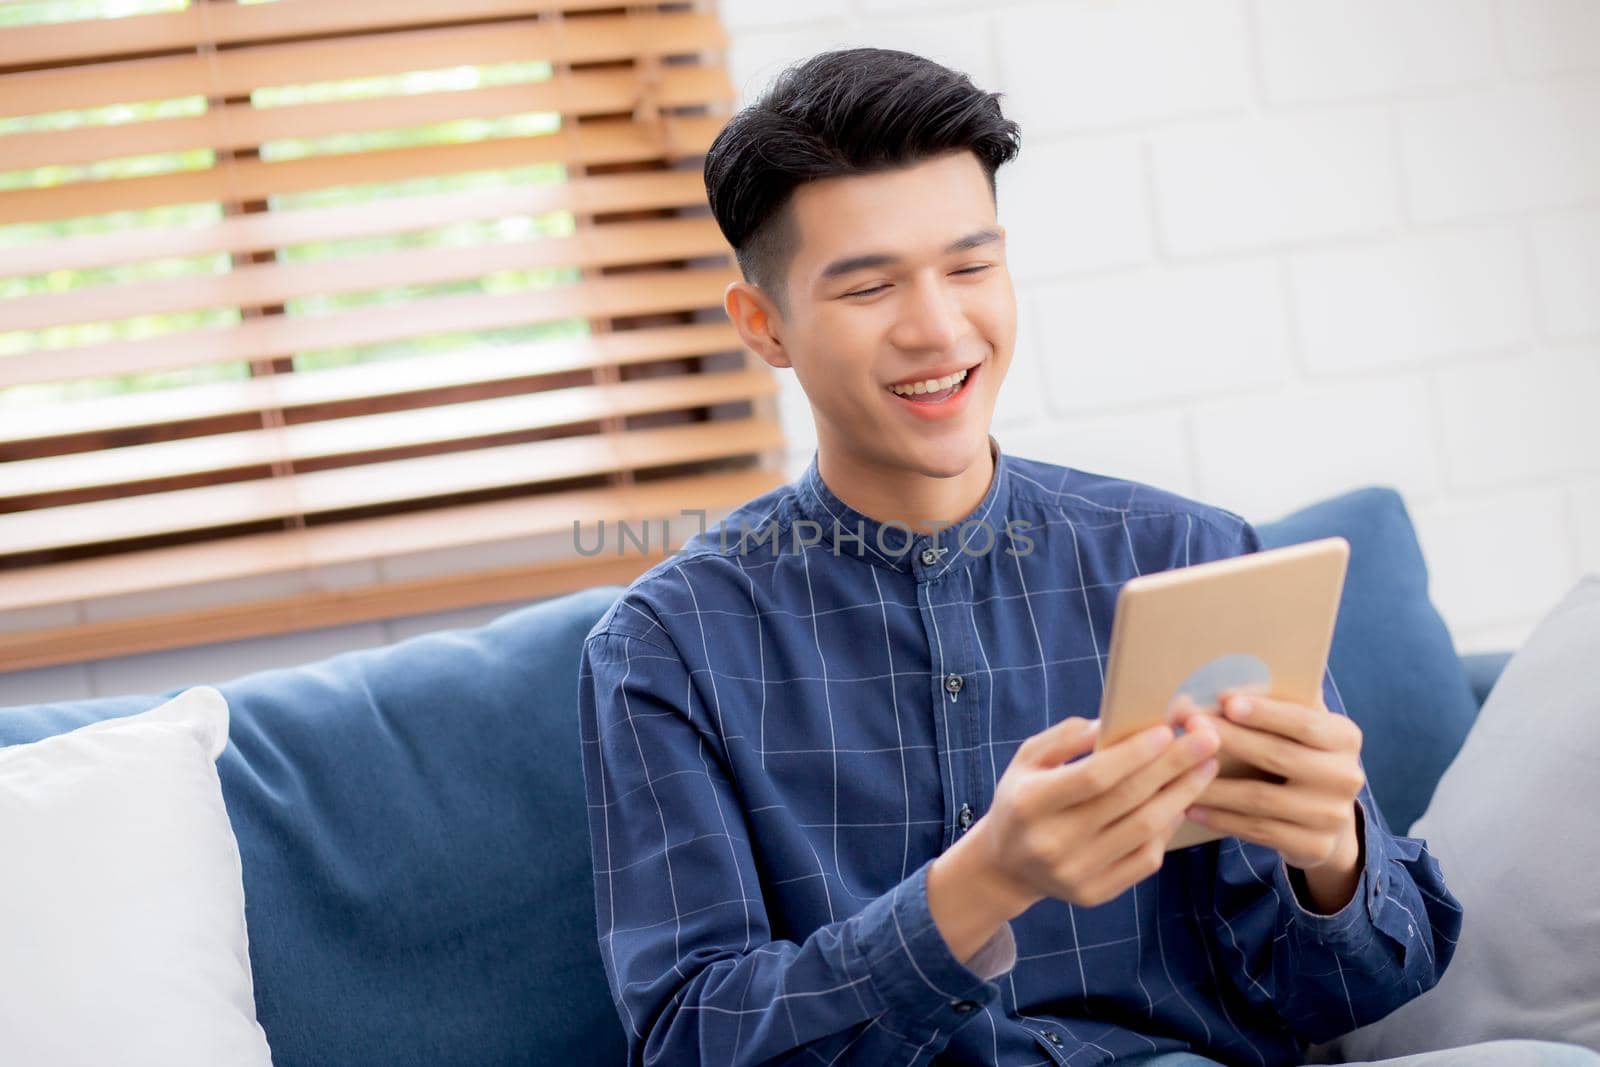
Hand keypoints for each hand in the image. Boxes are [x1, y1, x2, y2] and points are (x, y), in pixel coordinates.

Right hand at [928, 713, 1220, 961]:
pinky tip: (1181, 802)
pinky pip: (1145, 859)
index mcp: (1031, 803)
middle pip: (1127, 801)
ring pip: (1144, 830)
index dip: (1135, 754)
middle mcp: (1053, 842)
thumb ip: (1065, 738)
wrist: (1005, 865)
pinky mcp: (1095, 894)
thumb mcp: (1028, 759)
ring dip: (1182, 795)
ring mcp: (1076, 872)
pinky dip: (1168, 829)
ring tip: (1206, 767)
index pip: (1094, 777)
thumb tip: (1112, 723)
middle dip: (1174, 766)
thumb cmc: (1022, 799)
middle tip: (1208, 738)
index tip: (1168, 730)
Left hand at [1184, 691, 1365, 910]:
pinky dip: (1221, 817)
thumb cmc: (1301, 756)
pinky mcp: (1314, 847)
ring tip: (1176, 770)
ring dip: (1213, 783)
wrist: (1329, 819)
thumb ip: (1281, 702)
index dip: (1265, 712)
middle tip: (1189, 727)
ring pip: (1260, 798)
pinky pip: (1257, 830)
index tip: (1225, 700)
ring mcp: (1331, 816)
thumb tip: (1232, 667)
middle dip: (1229, 740)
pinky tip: (1191, 806)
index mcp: (1344, 737)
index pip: (1303, 722)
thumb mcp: (1302, 728)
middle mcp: (1345, 776)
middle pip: (1277, 756)